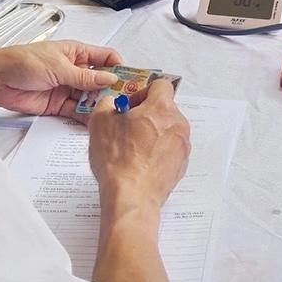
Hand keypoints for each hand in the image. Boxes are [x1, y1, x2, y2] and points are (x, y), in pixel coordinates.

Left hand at [0, 40, 121, 115]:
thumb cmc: (22, 61)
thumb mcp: (59, 66)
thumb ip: (85, 76)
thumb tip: (108, 78)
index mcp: (77, 53)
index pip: (106, 57)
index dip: (119, 67)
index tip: (131, 78)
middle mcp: (75, 70)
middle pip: (101, 80)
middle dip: (112, 89)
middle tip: (124, 99)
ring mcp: (68, 88)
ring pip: (91, 98)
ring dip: (99, 104)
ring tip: (110, 112)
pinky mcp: (59, 105)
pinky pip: (77, 112)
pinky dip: (86, 117)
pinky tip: (95, 121)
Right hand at [89, 80, 190, 210]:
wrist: (131, 196)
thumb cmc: (118, 160)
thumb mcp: (99, 122)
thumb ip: (107, 104)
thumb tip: (112, 104)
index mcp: (161, 108)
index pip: (160, 85)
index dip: (142, 92)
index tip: (130, 106)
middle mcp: (177, 123)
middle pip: (164, 109)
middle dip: (145, 115)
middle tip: (126, 129)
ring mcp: (182, 145)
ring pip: (167, 130)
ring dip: (151, 134)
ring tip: (131, 150)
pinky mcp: (181, 164)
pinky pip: (169, 149)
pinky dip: (157, 152)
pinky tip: (140, 163)